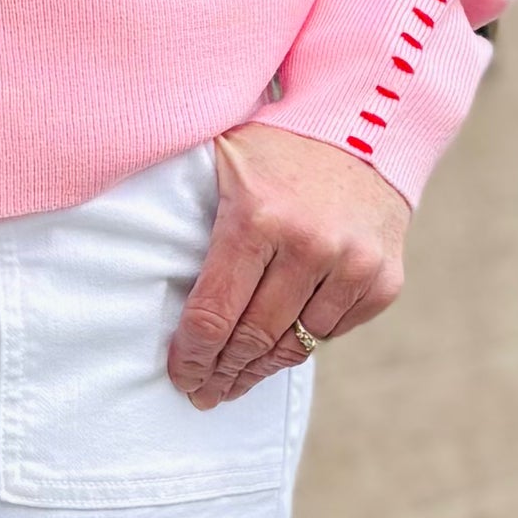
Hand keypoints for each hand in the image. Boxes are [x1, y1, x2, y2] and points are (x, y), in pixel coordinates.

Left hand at [168, 126, 409, 406]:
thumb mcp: (220, 160)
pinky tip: (281, 344)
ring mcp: (353, 265)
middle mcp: (309, 244)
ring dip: (260, 368)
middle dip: (221, 373)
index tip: (180, 375)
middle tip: (203, 392)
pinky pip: (333, 332)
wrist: (368, 125)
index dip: (192, 355)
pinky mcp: (384, 280)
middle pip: (252, 338)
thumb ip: (182, 208)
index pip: (214, 313)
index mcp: (257, 217)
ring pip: (295, 344)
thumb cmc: (278, 147)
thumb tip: (133, 256)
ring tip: (236, 380)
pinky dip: (304, 340)